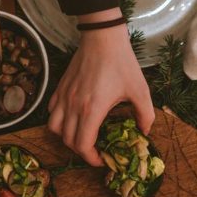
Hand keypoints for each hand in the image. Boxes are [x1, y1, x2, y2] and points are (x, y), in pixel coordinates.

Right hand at [47, 8, 154, 165]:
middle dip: (81, 151)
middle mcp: (73, 106)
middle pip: (68, 141)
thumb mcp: (140, 90)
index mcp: (92, 110)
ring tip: (80, 135)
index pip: (82, 145)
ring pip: (54, 128)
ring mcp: (64, 97)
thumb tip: (145, 131)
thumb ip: (145, 114)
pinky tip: (71, 117)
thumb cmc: (121, 63)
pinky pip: (51, 112)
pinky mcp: (60, 88)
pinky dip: (58, 120)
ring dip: (66, 137)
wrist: (102, 37)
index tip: (101, 159)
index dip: (91, 158)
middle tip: (95, 150)